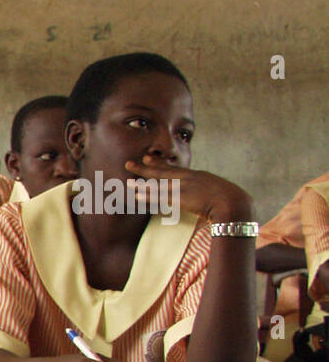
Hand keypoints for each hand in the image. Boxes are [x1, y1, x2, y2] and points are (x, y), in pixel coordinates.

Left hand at [127, 157, 253, 224]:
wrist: (234, 203)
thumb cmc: (232, 201)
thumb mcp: (220, 192)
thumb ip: (210, 192)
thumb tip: (206, 197)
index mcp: (198, 175)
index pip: (174, 168)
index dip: (159, 164)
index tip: (147, 158)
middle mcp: (189, 178)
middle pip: (162, 172)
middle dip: (145, 168)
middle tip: (129, 163)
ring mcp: (185, 187)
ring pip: (158, 184)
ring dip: (142, 183)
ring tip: (128, 181)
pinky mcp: (182, 198)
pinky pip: (161, 197)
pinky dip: (148, 196)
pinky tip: (137, 195)